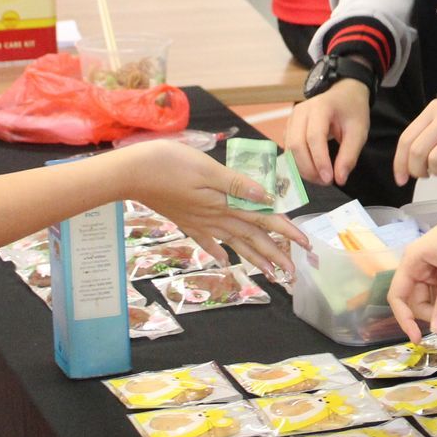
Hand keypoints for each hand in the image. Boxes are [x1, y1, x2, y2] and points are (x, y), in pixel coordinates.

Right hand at [121, 141, 307, 278]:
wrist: (131, 173)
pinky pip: (206, 241)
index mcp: (224, 204)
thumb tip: (268, 197)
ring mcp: (199, 222)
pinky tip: (224, 262)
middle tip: (294, 271)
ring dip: (254, 258)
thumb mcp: (208, 169)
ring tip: (271, 273)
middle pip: (252, 238)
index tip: (305, 243)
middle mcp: (215, 218)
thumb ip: (239, 185)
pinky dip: (217, 251)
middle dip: (276, 254)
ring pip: (234, 243)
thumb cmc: (169, 163)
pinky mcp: (185, 221)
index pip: (263, 220)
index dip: (287, 230)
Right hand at [286, 80, 369, 185]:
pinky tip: (313, 169)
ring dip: (303, 168)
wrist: (344, 94)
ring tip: (321, 178)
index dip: (320, 160)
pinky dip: (298, 162)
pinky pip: (289, 149)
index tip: (329, 179)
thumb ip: (349, 155)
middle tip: (326, 182)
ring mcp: (291, 118)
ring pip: (290, 149)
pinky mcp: (289, 127)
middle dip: (309, 168)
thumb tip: (340, 179)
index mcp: (320, 107)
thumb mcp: (358, 132)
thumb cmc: (352, 111)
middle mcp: (301, 111)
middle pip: (296, 144)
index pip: (315, 137)